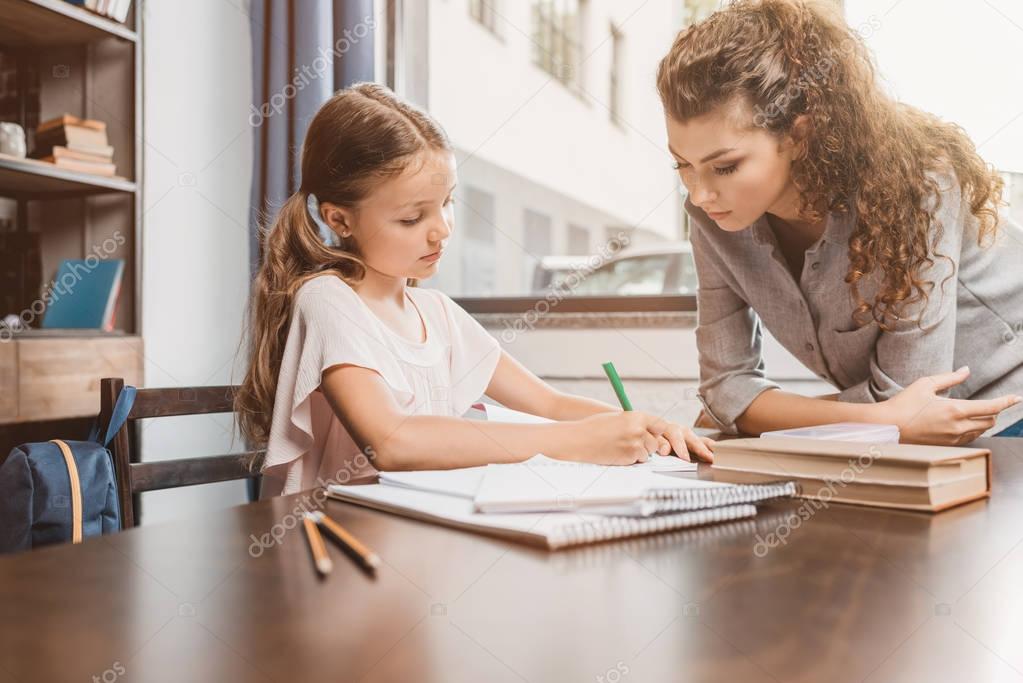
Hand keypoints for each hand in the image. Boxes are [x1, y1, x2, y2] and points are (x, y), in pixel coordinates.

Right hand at [560, 411, 715, 464]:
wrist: (577, 439)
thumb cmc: (594, 429)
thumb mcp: (618, 419)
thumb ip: (636, 424)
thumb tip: (654, 434)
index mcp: (636, 416)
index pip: (662, 425)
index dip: (665, 435)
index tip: (671, 444)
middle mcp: (638, 428)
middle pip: (658, 442)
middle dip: (652, 446)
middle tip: (637, 445)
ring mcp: (634, 443)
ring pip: (649, 453)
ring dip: (639, 453)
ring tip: (620, 447)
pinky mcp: (629, 456)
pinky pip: (638, 461)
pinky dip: (631, 460)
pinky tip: (616, 454)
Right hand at [883, 366, 1021, 445]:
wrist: (888, 427)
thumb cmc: (904, 403)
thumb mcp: (925, 384)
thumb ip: (950, 378)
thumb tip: (966, 370)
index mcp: (954, 409)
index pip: (991, 407)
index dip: (1006, 402)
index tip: (1016, 398)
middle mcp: (957, 426)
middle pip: (990, 420)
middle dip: (996, 411)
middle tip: (996, 402)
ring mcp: (953, 437)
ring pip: (981, 430)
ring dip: (985, 420)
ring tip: (981, 411)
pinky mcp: (947, 444)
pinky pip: (970, 437)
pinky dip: (975, 429)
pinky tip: (967, 423)